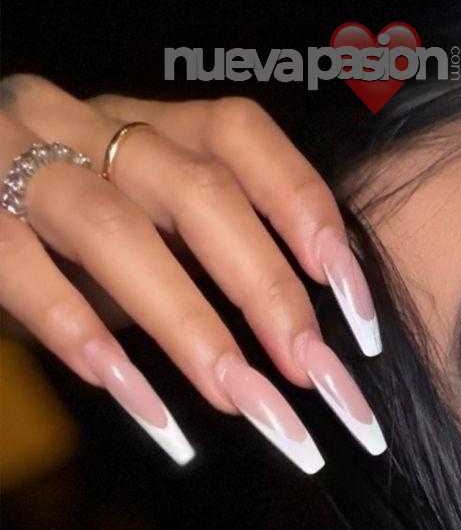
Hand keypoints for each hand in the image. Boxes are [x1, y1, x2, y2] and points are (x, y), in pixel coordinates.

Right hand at [0, 78, 384, 470]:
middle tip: (318, 381)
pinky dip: (89, 343)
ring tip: (251, 407)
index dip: (307, 212)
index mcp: (132, 120)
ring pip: (112, 230)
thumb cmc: (38, 235)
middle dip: (267, 291)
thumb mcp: (127, 232)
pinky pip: (24, 273)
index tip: (357, 309)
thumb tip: (300, 354)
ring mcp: (9, 159)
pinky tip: (148, 409)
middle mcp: (75, 122)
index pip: (240, 136)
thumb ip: (198, 264)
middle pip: (195, 191)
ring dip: (192, 329)